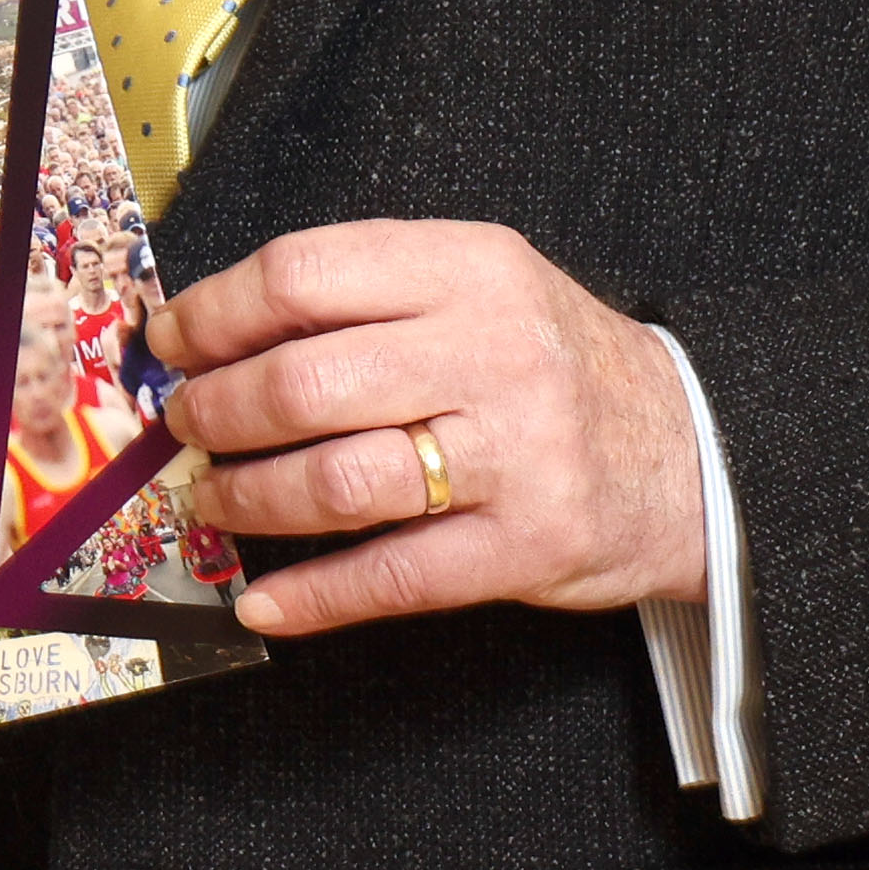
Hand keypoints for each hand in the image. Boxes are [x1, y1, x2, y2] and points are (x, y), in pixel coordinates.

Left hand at [146, 221, 711, 636]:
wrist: (694, 451)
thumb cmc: (555, 366)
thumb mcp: (481, 287)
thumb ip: (367, 295)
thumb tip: (216, 331)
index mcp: (469, 269)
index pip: (303, 274)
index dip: (215, 312)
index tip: (174, 342)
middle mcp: (493, 353)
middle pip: (305, 382)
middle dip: (218, 411)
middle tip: (189, 426)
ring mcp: (513, 455)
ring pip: (338, 481)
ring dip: (250, 499)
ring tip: (216, 497)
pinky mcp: (526, 546)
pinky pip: (394, 576)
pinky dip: (312, 598)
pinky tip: (262, 600)